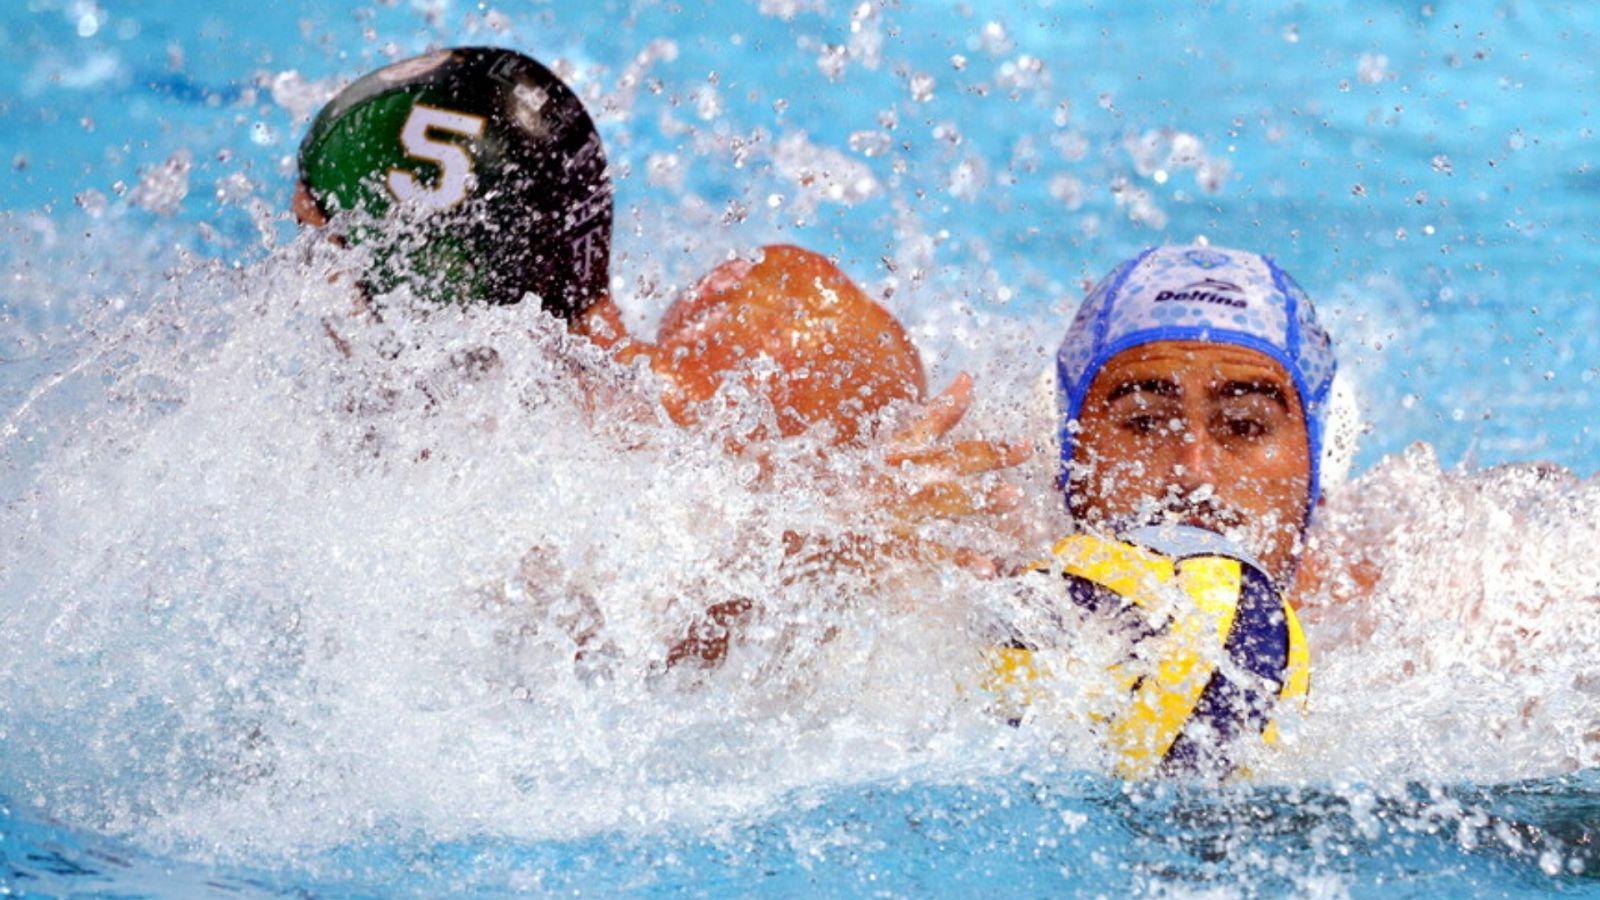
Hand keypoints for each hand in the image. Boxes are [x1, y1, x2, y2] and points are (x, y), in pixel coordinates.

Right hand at [863, 371, 1031, 576]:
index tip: (1025, 444)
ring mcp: (897, 510)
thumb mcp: (897, 444)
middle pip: (950, 463)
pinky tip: (987, 567)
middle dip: (988, 456)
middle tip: (1025, 450)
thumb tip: (970, 378)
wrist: (811, 518)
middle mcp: (902, 478)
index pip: (946, 438)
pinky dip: (959, 559)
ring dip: (979, 499)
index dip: (983, 438)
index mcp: (903, 453)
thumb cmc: (856, 479)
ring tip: (1014, 497)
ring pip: (943, 502)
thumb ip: (937, 415)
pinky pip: (930, 551)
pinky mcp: (892, 542)